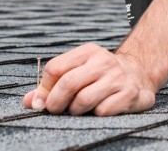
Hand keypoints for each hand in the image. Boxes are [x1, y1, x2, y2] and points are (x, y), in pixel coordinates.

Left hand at [23, 43, 156, 115]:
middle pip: (67, 84)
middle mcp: (103, 61)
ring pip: (83, 100)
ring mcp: (117, 77)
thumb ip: (52, 85)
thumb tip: (28, 102)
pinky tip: (99, 109)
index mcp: (88, 52)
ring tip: (78, 110)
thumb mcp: (79, 71)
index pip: (55, 68)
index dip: (45, 89)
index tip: (44, 101)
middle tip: (56, 111)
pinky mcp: (129, 93)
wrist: (139, 74)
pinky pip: (102, 111)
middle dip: (55, 104)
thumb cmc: (101, 75)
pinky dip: (96, 115)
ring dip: (75, 111)